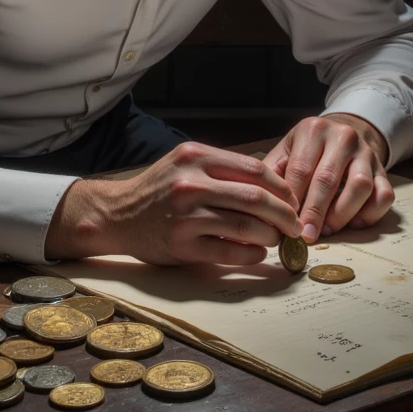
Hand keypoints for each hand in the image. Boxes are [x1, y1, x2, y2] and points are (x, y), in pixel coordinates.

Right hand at [44, 141, 302, 265]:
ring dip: (270, 235)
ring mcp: (185, 215)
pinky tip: (256, 253)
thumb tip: (274, 186)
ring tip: (275, 239)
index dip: (281, 187)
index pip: (254, 169)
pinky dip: (250, 255)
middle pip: (256, 198)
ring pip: (246, 226)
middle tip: (295, 224)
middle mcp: (190, 183)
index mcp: (196, 156)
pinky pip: (229, 252)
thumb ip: (223, 169)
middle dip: (284, 214)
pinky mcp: (182, 245)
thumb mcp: (186, 164)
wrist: (117, 214)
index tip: (292, 199)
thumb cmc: (159, 189)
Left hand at [263, 114, 392, 241]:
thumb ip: (272, 174)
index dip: (293, 200)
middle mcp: (343, 137)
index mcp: (314, 129)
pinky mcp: (383, 170)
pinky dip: (370, 214)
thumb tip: (260, 205)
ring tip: (327, 229)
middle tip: (306, 235)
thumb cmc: (308, 149)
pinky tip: (353, 223)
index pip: (301, 169)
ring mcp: (367, 153)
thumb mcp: (287, 151)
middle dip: (314, 212)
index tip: (286, 223)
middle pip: (328, 180)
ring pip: (360, 188)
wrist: (343, 133)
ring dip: (342, 214)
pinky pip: (384, 196)